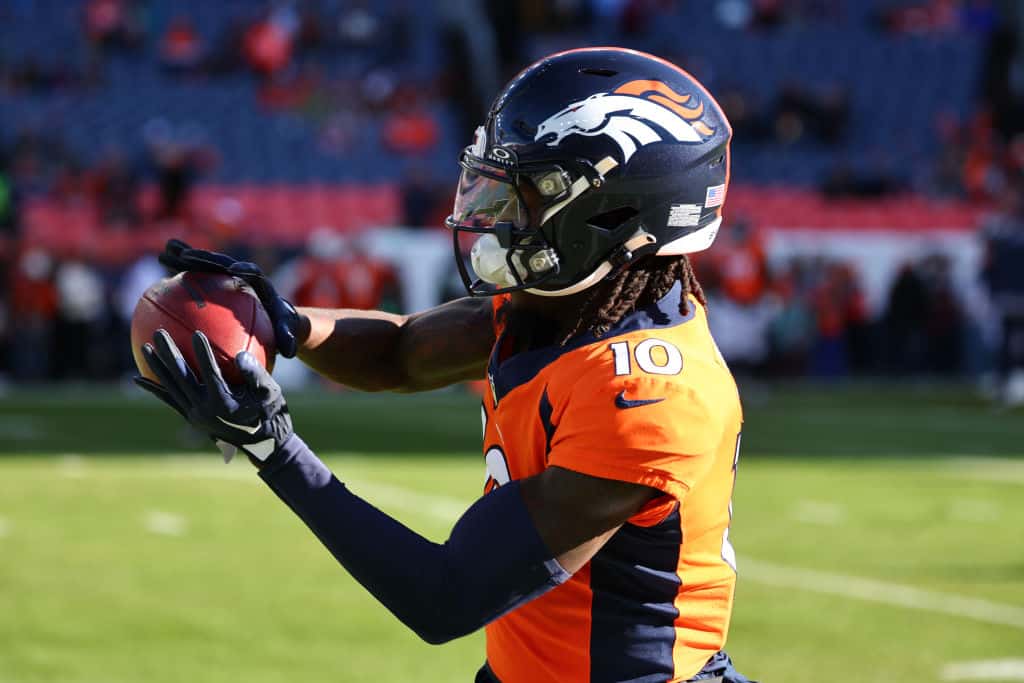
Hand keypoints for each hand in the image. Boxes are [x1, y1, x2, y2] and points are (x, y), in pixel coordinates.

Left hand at [134, 329, 293, 463]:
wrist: (264, 446)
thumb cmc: (272, 415)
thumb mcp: (271, 394)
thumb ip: (256, 375)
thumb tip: (240, 355)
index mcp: (223, 404)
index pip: (210, 374)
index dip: (203, 353)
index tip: (197, 332)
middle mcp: (204, 410)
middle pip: (182, 378)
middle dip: (168, 354)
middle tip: (159, 332)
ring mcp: (194, 416)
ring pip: (171, 388)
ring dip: (156, 367)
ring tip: (144, 347)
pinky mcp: (191, 418)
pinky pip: (170, 400)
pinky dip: (155, 389)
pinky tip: (138, 379)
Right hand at [159, 239, 300, 357]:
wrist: (276, 317)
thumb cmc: (281, 326)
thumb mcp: (287, 332)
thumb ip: (288, 338)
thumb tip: (290, 351)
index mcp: (259, 284)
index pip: (251, 273)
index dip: (243, 270)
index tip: (234, 269)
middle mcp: (241, 274)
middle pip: (222, 263)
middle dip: (206, 258)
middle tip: (187, 256)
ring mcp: (225, 276)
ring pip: (204, 264)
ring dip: (186, 256)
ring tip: (165, 252)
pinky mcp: (214, 280)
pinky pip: (194, 275)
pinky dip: (178, 270)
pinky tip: (159, 270)